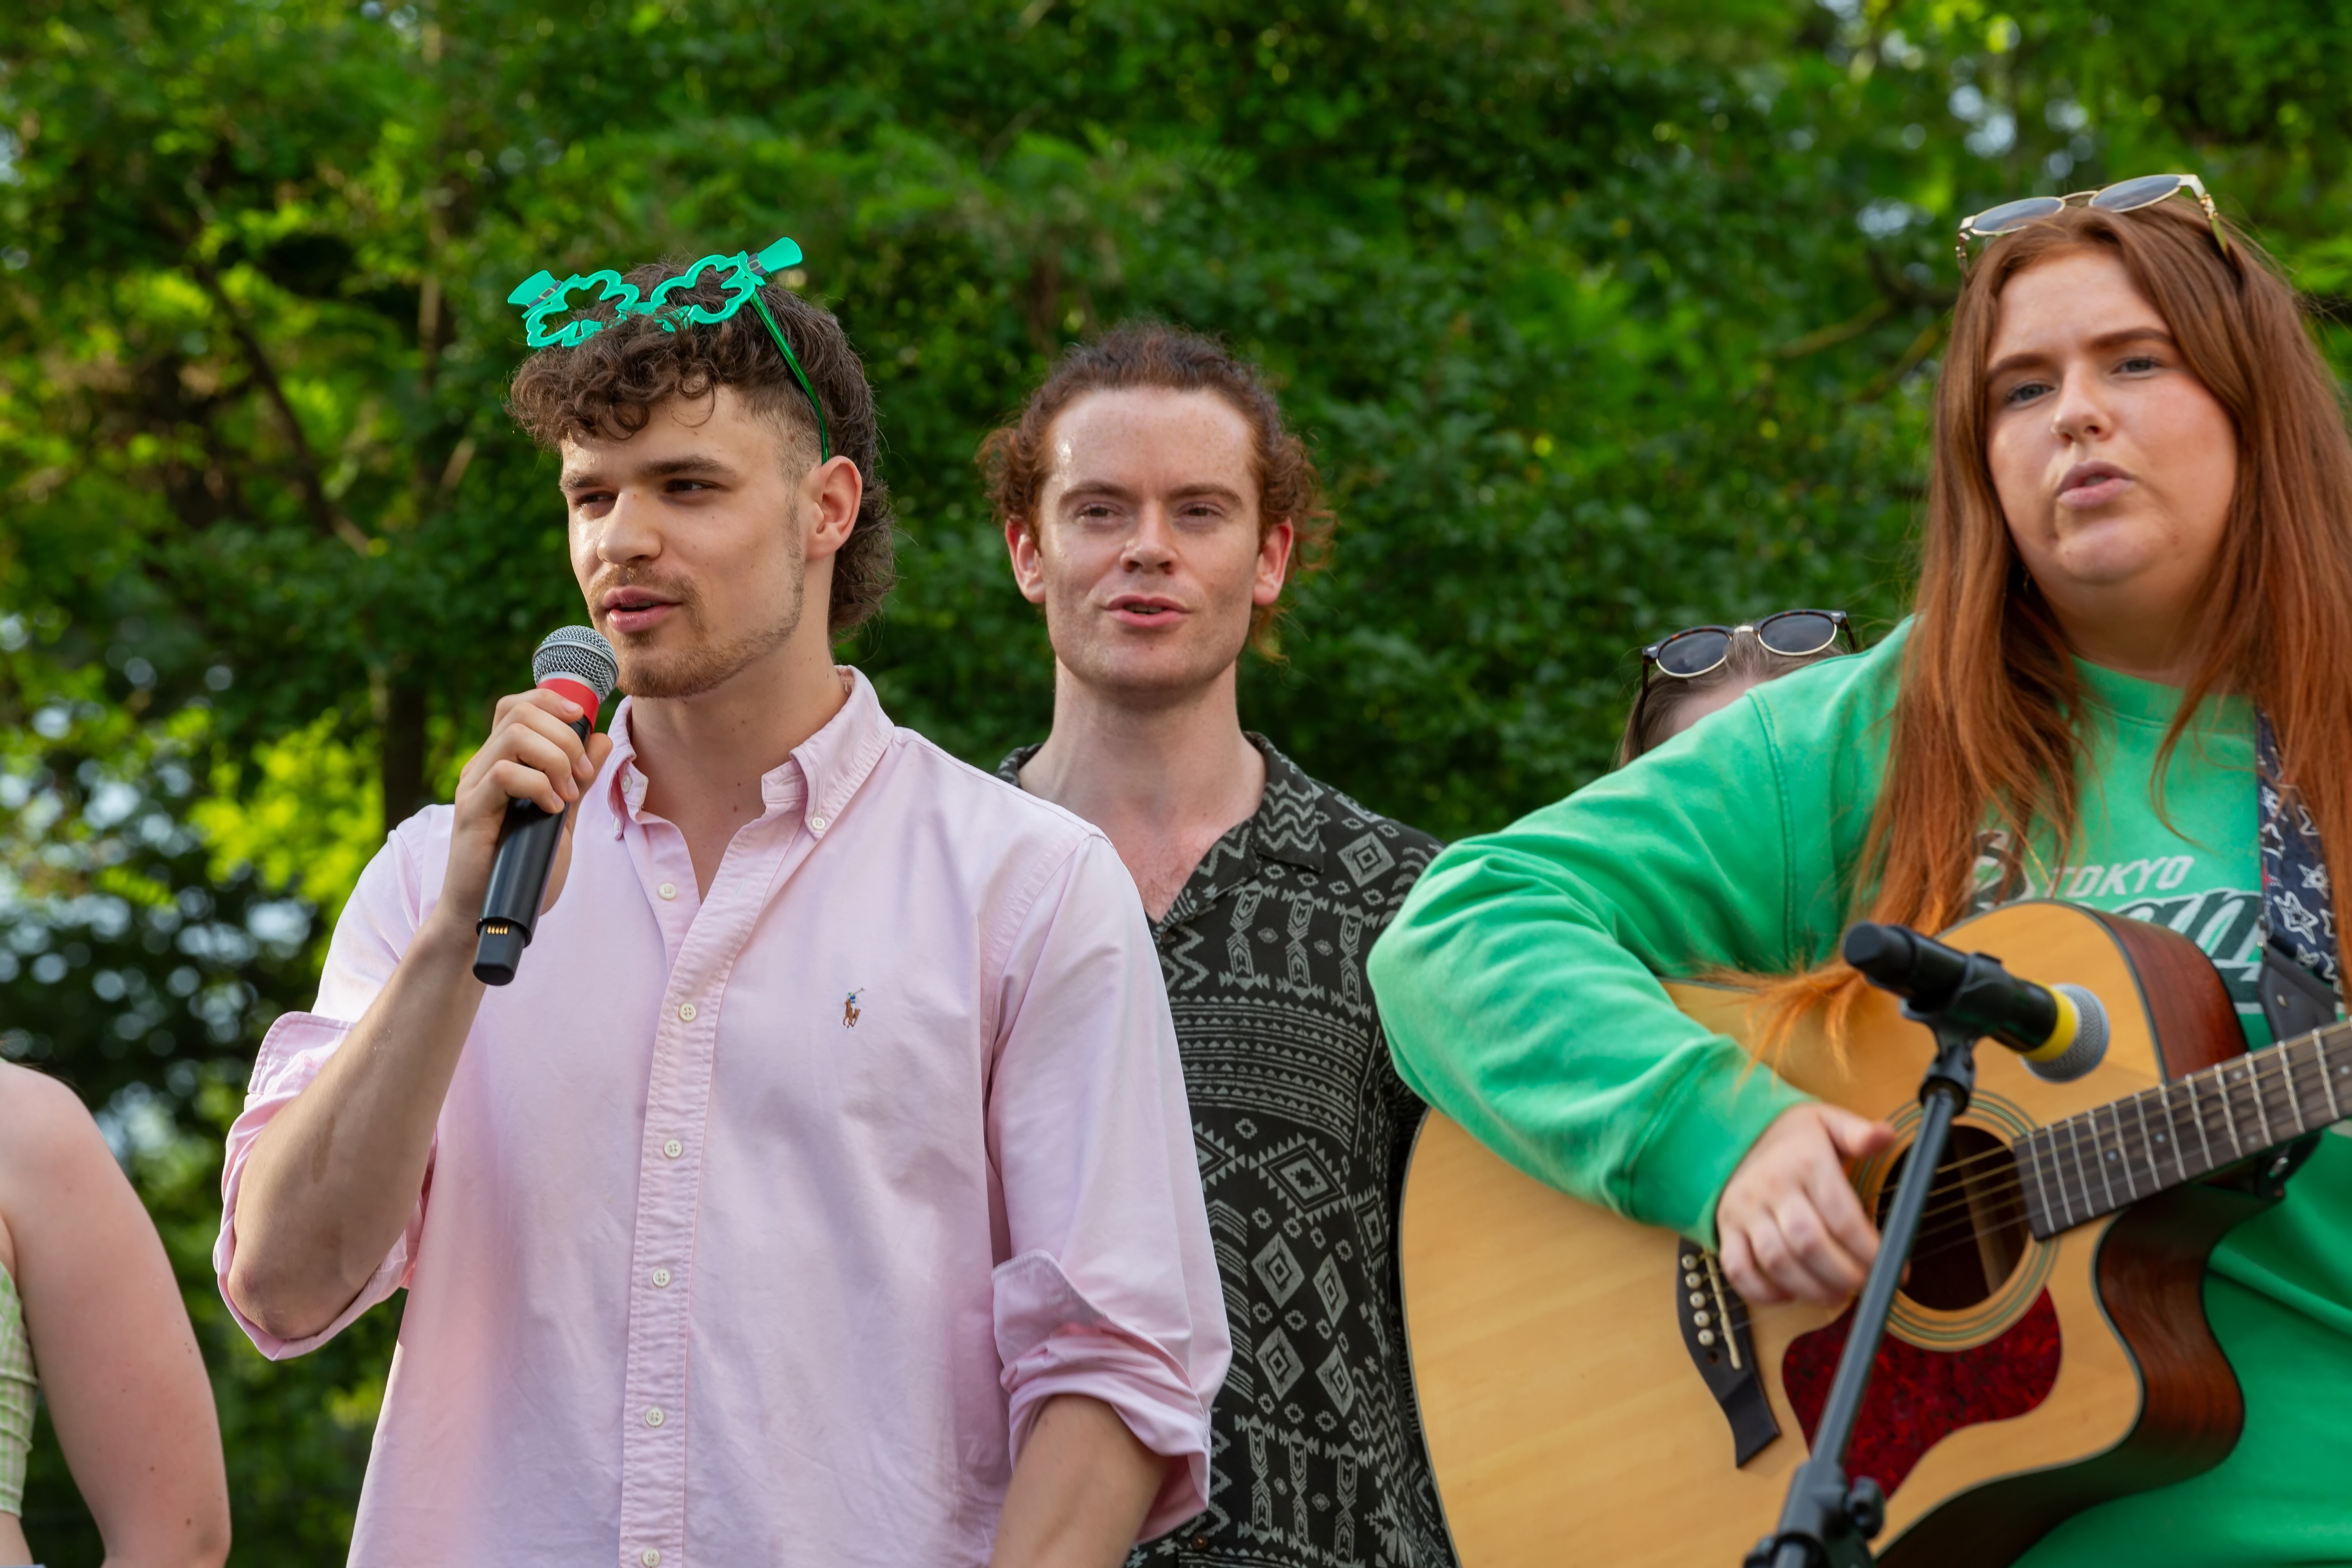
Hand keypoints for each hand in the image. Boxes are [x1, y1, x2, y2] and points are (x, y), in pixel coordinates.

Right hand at [434, 689, 614, 932]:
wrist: (489, 914)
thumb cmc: (523, 869)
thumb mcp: (563, 819)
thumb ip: (578, 780)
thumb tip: (600, 738)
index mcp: (502, 763)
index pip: (518, 706)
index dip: (551, 700)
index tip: (583, 721)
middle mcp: (483, 767)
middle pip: (519, 712)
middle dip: (565, 735)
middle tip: (582, 775)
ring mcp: (473, 787)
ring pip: (514, 736)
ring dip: (555, 759)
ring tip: (568, 795)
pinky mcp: (470, 811)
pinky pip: (505, 774)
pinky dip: (538, 786)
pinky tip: (551, 811)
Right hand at [1716, 1103, 1895, 1307]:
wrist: (1734, 1130)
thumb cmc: (1794, 1137)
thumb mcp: (1829, 1122)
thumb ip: (1859, 1132)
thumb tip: (1884, 1135)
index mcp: (1805, 1162)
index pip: (1842, 1217)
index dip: (1870, 1251)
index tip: (1894, 1268)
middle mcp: (1772, 1187)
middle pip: (1809, 1243)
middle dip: (1844, 1274)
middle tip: (1866, 1284)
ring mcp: (1746, 1210)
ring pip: (1776, 1261)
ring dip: (1811, 1288)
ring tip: (1837, 1295)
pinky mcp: (1727, 1227)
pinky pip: (1737, 1268)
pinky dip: (1761, 1291)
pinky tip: (1790, 1294)